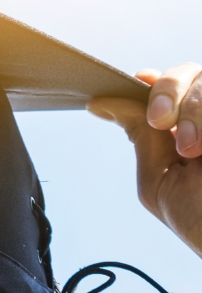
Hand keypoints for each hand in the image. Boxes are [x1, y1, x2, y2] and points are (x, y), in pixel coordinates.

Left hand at [88, 64, 201, 257]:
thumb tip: (100, 103)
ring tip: (192, 150)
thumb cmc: (200, 221)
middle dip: (169, 89)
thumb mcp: (159, 178)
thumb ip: (139, 135)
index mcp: (187, 127)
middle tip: (160, 120)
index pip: (168, 83)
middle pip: (189, 71)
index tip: (140, 82)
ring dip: (194, 109)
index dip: (154, 80)